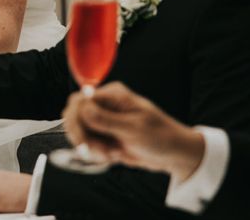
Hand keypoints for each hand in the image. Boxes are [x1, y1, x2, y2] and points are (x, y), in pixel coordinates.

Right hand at [63, 82, 204, 180]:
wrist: (174, 154)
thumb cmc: (161, 136)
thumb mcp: (134, 129)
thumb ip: (106, 120)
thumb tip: (81, 108)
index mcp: (112, 95)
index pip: (79, 101)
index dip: (75, 120)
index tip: (82, 141)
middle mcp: (105, 105)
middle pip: (75, 115)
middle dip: (81, 136)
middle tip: (96, 152)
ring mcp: (104, 121)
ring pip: (80, 131)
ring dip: (90, 147)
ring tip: (111, 154)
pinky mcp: (105, 135)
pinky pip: (89, 143)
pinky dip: (96, 153)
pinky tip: (113, 155)